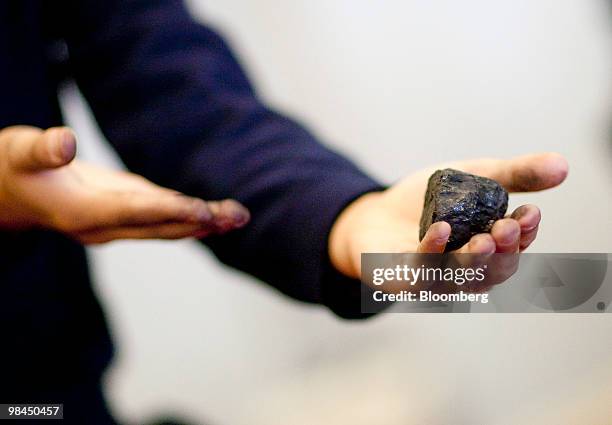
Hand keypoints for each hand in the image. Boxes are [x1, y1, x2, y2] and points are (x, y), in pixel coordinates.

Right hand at [0, 126, 249, 243]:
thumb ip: (41, 149)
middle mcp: (103, 226)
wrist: (8, 192)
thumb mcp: (18, 152)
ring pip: (165, 226)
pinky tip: (215, 215)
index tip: (204, 212)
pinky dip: (188, 217)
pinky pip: (161, 218)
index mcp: (81, 213)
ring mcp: (115, 223)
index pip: (133, 213)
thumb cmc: (11, 167)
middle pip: (159, 226)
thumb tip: (64, 142)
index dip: (169, 211)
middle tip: (238, 216)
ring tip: (238, 216)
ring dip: (202, 223)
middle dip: (200, 222)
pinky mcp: (123, 212)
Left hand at [329, 153, 568, 277]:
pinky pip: (421, 273)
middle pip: (494, 271)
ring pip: (462, 279)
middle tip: (507, 228)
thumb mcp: (474, 177)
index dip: (526, 234)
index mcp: (487, 250)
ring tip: (484, 240)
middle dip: (504, 251)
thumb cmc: (428, 203)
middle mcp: (466, 270)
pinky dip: (434, 253)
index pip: (514, 249)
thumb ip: (514, 174)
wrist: (376, 214)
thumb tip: (563, 165)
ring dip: (475, 262)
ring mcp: (435, 278)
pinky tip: (442, 231)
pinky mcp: (402, 278)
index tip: (530, 212)